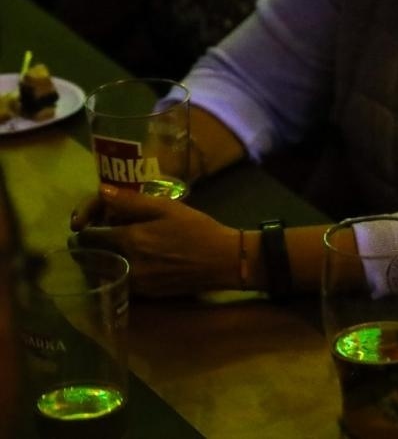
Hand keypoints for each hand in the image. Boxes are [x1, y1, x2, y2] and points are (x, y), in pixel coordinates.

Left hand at [71, 184, 240, 295]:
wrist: (223, 260)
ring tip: (113, 248)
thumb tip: (101, 190)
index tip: (90, 221)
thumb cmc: (197, 229)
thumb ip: (131, 200)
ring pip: (102, 270)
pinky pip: (117, 281)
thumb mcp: (167, 207)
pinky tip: (130, 262)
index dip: (87, 226)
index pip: (89, 235)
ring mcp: (132, 282)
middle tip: (100, 234)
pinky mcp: (142, 294)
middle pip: (91, 255)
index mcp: (128, 239)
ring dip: (101, 259)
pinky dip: (115, 271)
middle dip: (90, 244)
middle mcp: (124, 264)